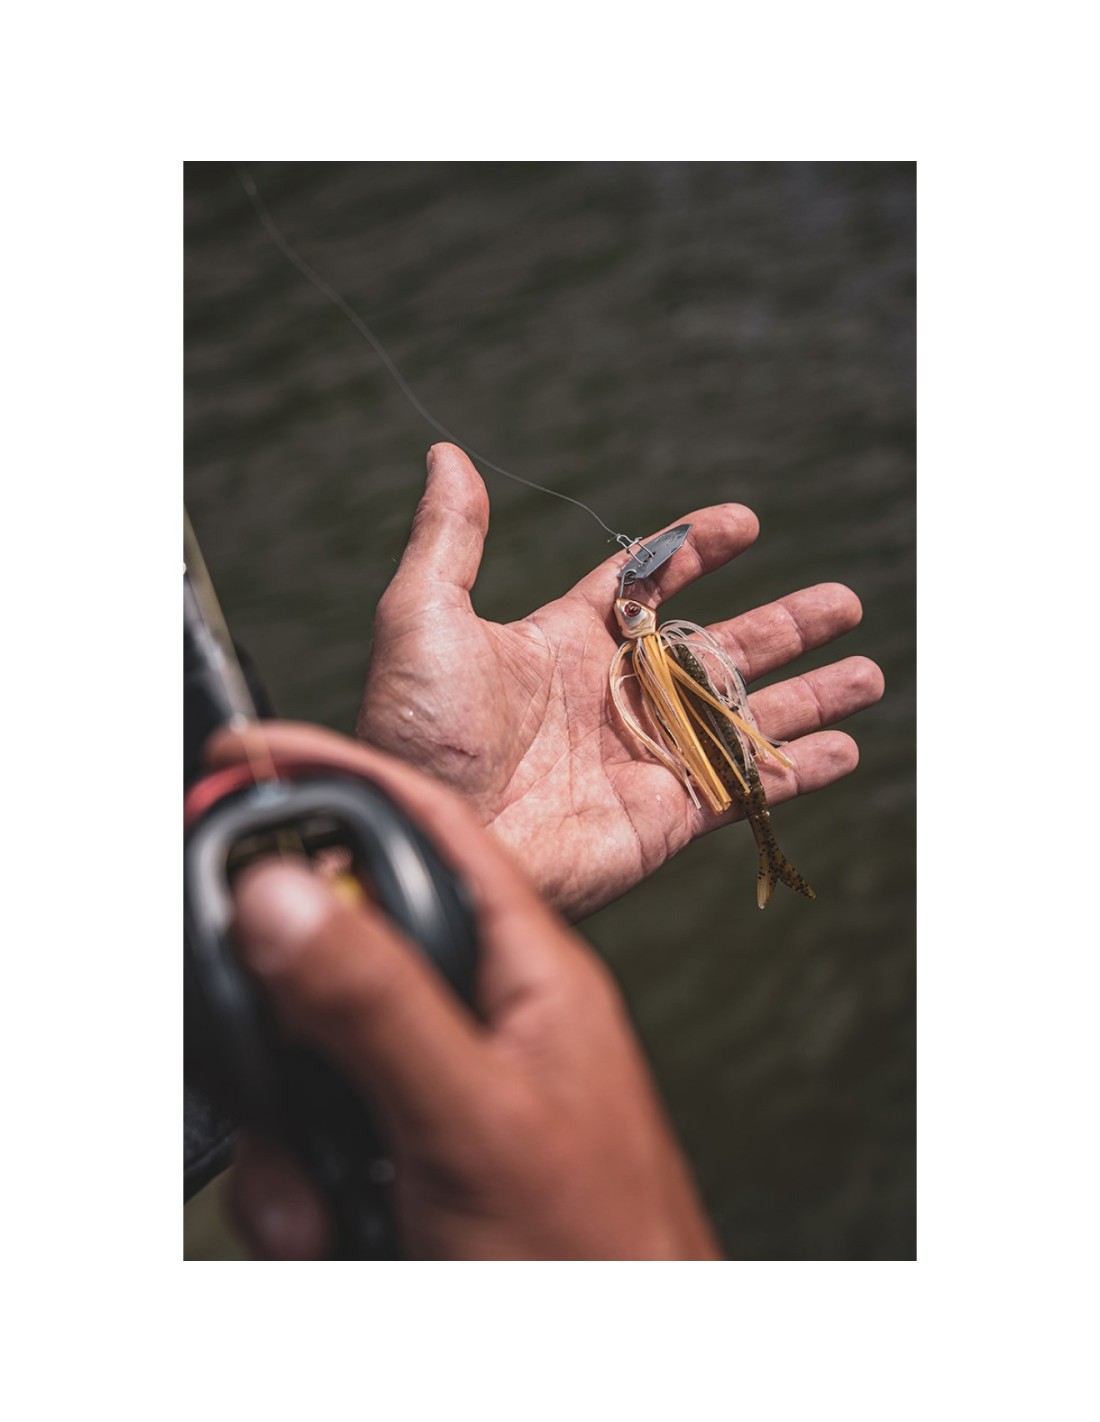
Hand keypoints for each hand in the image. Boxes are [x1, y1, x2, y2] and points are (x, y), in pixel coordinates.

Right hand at [210, 722, 721, 1260]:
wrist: (620, 1362)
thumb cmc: (593, 1253)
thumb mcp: (471, 1117)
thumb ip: (377, 1004)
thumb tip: (285, 896)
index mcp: (527, 967)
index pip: (429, 826)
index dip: (342, 775)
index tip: (251, 758)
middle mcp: (486, 1012)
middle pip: (351, 941)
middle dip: (283, 998)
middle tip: (251, 1044)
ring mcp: (446, 1083)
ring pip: (320, 1047)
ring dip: (290, 1122)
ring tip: (320, 1198)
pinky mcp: (414, 1146)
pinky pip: (323, 1127)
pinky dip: (302, 1182)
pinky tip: (331, 1225)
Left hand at [358, 444, 883, 918]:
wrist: (434, 834)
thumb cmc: (419, 729)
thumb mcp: (423, 615)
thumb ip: (450, 538)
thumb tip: (447, 453)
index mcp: (564, 645)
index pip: (647, 587)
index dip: (695, 552)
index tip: (746, 522)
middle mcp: (614, 699)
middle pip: (718, 651)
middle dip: (784, 626)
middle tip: (845, 603)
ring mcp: (646, 758)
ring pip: (747, 718)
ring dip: (809, 695)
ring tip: (869, 674)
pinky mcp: (666, 818)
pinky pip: (746, 787)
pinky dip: (797, 770)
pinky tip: (845, 749)